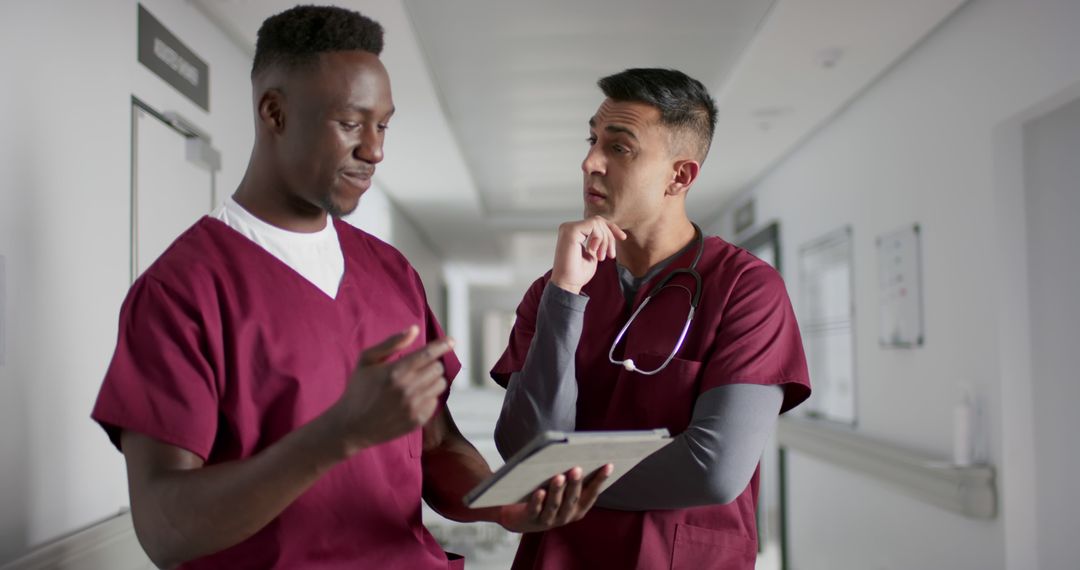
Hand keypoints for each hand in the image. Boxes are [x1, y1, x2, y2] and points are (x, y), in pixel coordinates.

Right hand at [329, 326, 453, 455]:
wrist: (351, 426)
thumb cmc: (358, 389)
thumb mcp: (367, 360)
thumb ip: (392, 343)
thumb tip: (415, 329)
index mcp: (395, 372)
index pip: (428, 354)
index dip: (442, 345)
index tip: (451, 341)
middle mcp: (407, 389)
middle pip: (438, 368)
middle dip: (432, 363)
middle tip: (421, 366)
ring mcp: (414, 406)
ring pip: (440, 384)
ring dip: (433, 379)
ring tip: (418, 381)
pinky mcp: (417, 420)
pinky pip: (435, 401)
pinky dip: (429, 396)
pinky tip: (414, 397)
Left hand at [497, 464, 612, 532]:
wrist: (522, 518)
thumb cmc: (548, 497)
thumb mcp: (564, 491)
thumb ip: (573, 480)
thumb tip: (583, 454)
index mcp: (578, 509)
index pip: (592, 494)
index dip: (600, 480)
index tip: (608, 465)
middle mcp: (566, 516)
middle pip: (572, 499)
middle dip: (575, 484)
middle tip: (577, 469)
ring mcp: (549, 520)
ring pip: (554, 505)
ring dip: (557, 491)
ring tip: (559, 476)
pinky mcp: (531, 519)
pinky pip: (535, 510)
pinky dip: (538, 501)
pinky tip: (539, 491)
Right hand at [550, 216, 627, 294]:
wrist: (568, 285)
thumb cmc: (578, 273)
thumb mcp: (593, 253)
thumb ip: (597, 241)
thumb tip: (608, 232)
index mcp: (573, 232)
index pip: (596, 222)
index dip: (611, 228)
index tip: (623, 238)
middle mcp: (568, 228)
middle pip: (598, 221)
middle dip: (610, 237)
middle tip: (610, 256)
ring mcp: (568, 228)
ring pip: (597, 222)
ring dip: (605, 240)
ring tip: (601, 257)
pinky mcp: (571, 231)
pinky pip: (593, 224)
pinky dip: (599, 237)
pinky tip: (594, 251)